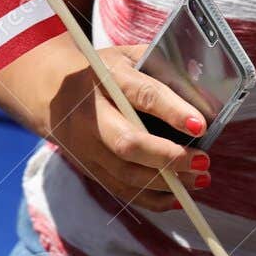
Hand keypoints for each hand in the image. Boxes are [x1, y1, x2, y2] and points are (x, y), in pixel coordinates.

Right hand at [44, 45, 210, 213]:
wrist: (50, 91)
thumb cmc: (104, 71)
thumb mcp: (129, 56)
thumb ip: (162, 70)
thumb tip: (205, 96)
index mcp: (107, 78)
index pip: (142, 95)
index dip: (172, 112)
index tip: (200, 125)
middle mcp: (92, 116)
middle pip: (128, 144)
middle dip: (169, 157)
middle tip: (203, 161)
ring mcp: (85, 146)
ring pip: (126, 174)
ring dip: (167, 183)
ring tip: (201, 179)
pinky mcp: (87, 167)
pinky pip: (120, 190)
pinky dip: (150, 198)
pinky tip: (177, 197)